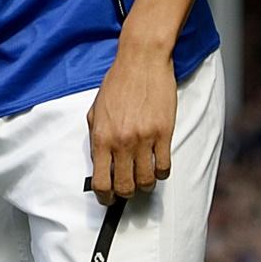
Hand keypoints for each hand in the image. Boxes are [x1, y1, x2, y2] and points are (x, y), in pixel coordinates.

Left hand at [86, 40, 175, 206]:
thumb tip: (99, 160)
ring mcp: (144, 139)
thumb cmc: (118, 83)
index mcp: (101, 138)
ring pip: (146, 181)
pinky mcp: (164, 134)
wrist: (141, 61)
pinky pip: (164, 166)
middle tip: (127, 191)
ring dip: (145, 185)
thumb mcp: (96, 109)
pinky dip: (161, 173)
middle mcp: (121, 142)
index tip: (107, 199)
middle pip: (124, 187)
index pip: (100, 181)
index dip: (104, 197)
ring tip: (143, 179)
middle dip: (125, 195)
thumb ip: (96, 135)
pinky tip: (158, 167)